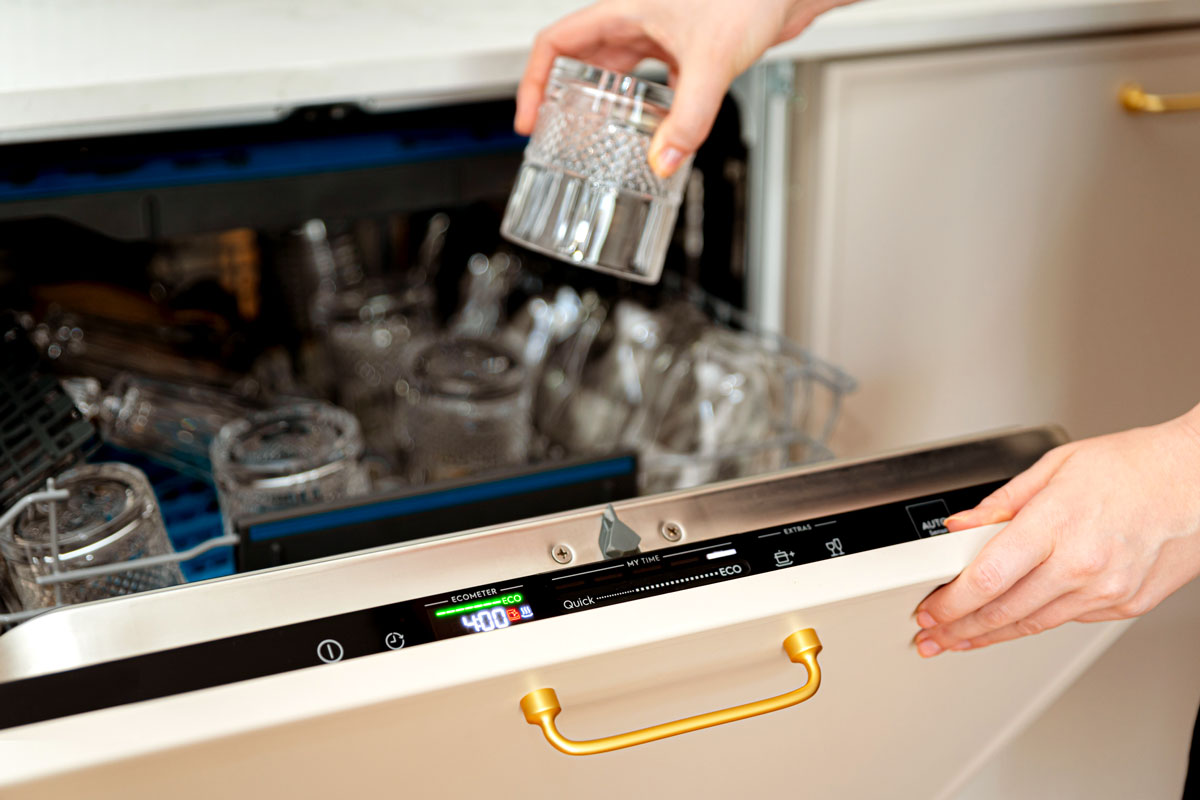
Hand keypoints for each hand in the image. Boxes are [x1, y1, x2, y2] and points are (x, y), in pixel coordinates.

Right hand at [515, 0, 849, 176]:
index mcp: (623, 11)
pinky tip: (653, 131)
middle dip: (564, 99)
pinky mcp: (685, 48)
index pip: (555, 42)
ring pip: (616, 71)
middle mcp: (636, 20)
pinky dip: (644, 106)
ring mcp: (660, 33)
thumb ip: (687, 120)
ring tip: (595, 139)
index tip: (530, 118)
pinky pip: (650, 80)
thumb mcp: (711, 64)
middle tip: (557, 137)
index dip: (534, 81)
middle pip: (581, 60)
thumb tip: (664, 162)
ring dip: (603, 103)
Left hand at [913, 407, 1199, 656]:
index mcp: (1057, 525)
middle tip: (932, 636)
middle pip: (1004, 611)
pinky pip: (1066, 619)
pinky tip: (1010, 622)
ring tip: (959, 640)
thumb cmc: (1133, 466)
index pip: (987, 578)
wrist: (1198, 480)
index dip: (950, 603)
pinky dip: (1032, 622)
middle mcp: (1083, 564)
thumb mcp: (1054, 467)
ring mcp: (1106, 591)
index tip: (928, 611)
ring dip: (990, 635)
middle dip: (958, 628)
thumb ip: (1001, 504)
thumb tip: (961, 527)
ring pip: (1033, 624)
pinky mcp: (1125, 605)